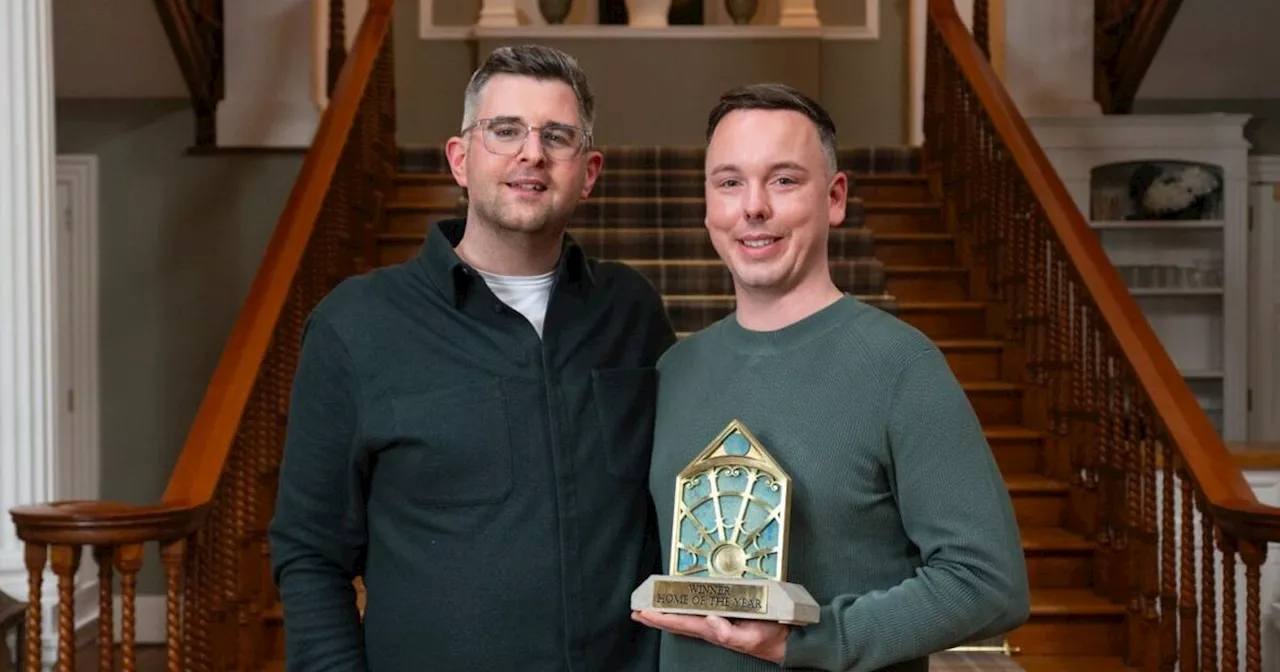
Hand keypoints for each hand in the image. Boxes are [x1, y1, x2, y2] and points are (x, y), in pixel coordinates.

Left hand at [632, 610, 788, 663]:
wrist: (784, 641)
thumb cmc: (767, 638)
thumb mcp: (749, 636)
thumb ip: (728, 631)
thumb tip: (708, 620)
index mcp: (712, 631)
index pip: (680, 623)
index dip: (660, 618)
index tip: (643, 613)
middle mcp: (710, 628)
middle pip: (676, 623)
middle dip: (655, 618)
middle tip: (637, 612)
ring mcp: (715, 624)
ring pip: (683, 619)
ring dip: (665, 615)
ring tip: (649, 610)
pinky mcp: (723, 619)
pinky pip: (696, 615)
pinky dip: (682, 610)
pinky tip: (677, 608)